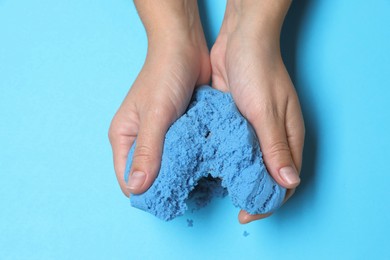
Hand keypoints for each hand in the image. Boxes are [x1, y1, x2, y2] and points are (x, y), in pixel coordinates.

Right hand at [109, 0, 209, 195]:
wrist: (185, 47)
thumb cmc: (164, 76)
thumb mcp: (155, 115)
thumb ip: (147, 151)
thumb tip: (137, 188)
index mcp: (125, 137)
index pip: (128, 178)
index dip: (145, 193)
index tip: (169, 201)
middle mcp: (141, 140)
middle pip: (150, 175)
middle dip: (168, 185)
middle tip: (191, 193)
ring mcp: (162, 136)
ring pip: (171, 166)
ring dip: (185, 173)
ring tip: (204, 182)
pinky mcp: (181, 130)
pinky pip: (186, 153)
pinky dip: (196, 160)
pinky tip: (210, 165)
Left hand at [211, 0, 304, 222]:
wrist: (239, 40)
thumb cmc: (258, 71)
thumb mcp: (267, 111)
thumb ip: (276, 147)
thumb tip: (288, 183)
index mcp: (288, 138)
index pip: (283, 183)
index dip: (267, 203)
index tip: (245, 216)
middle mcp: (271, 138)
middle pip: (263, 177)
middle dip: (248, 194)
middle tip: (226, 206)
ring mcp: (251, 131)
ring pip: (244, 165)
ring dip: (232, 179)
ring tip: (212, 192)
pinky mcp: (233, 122)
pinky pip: (229, 148)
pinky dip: (220, 159)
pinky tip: (205, 167)